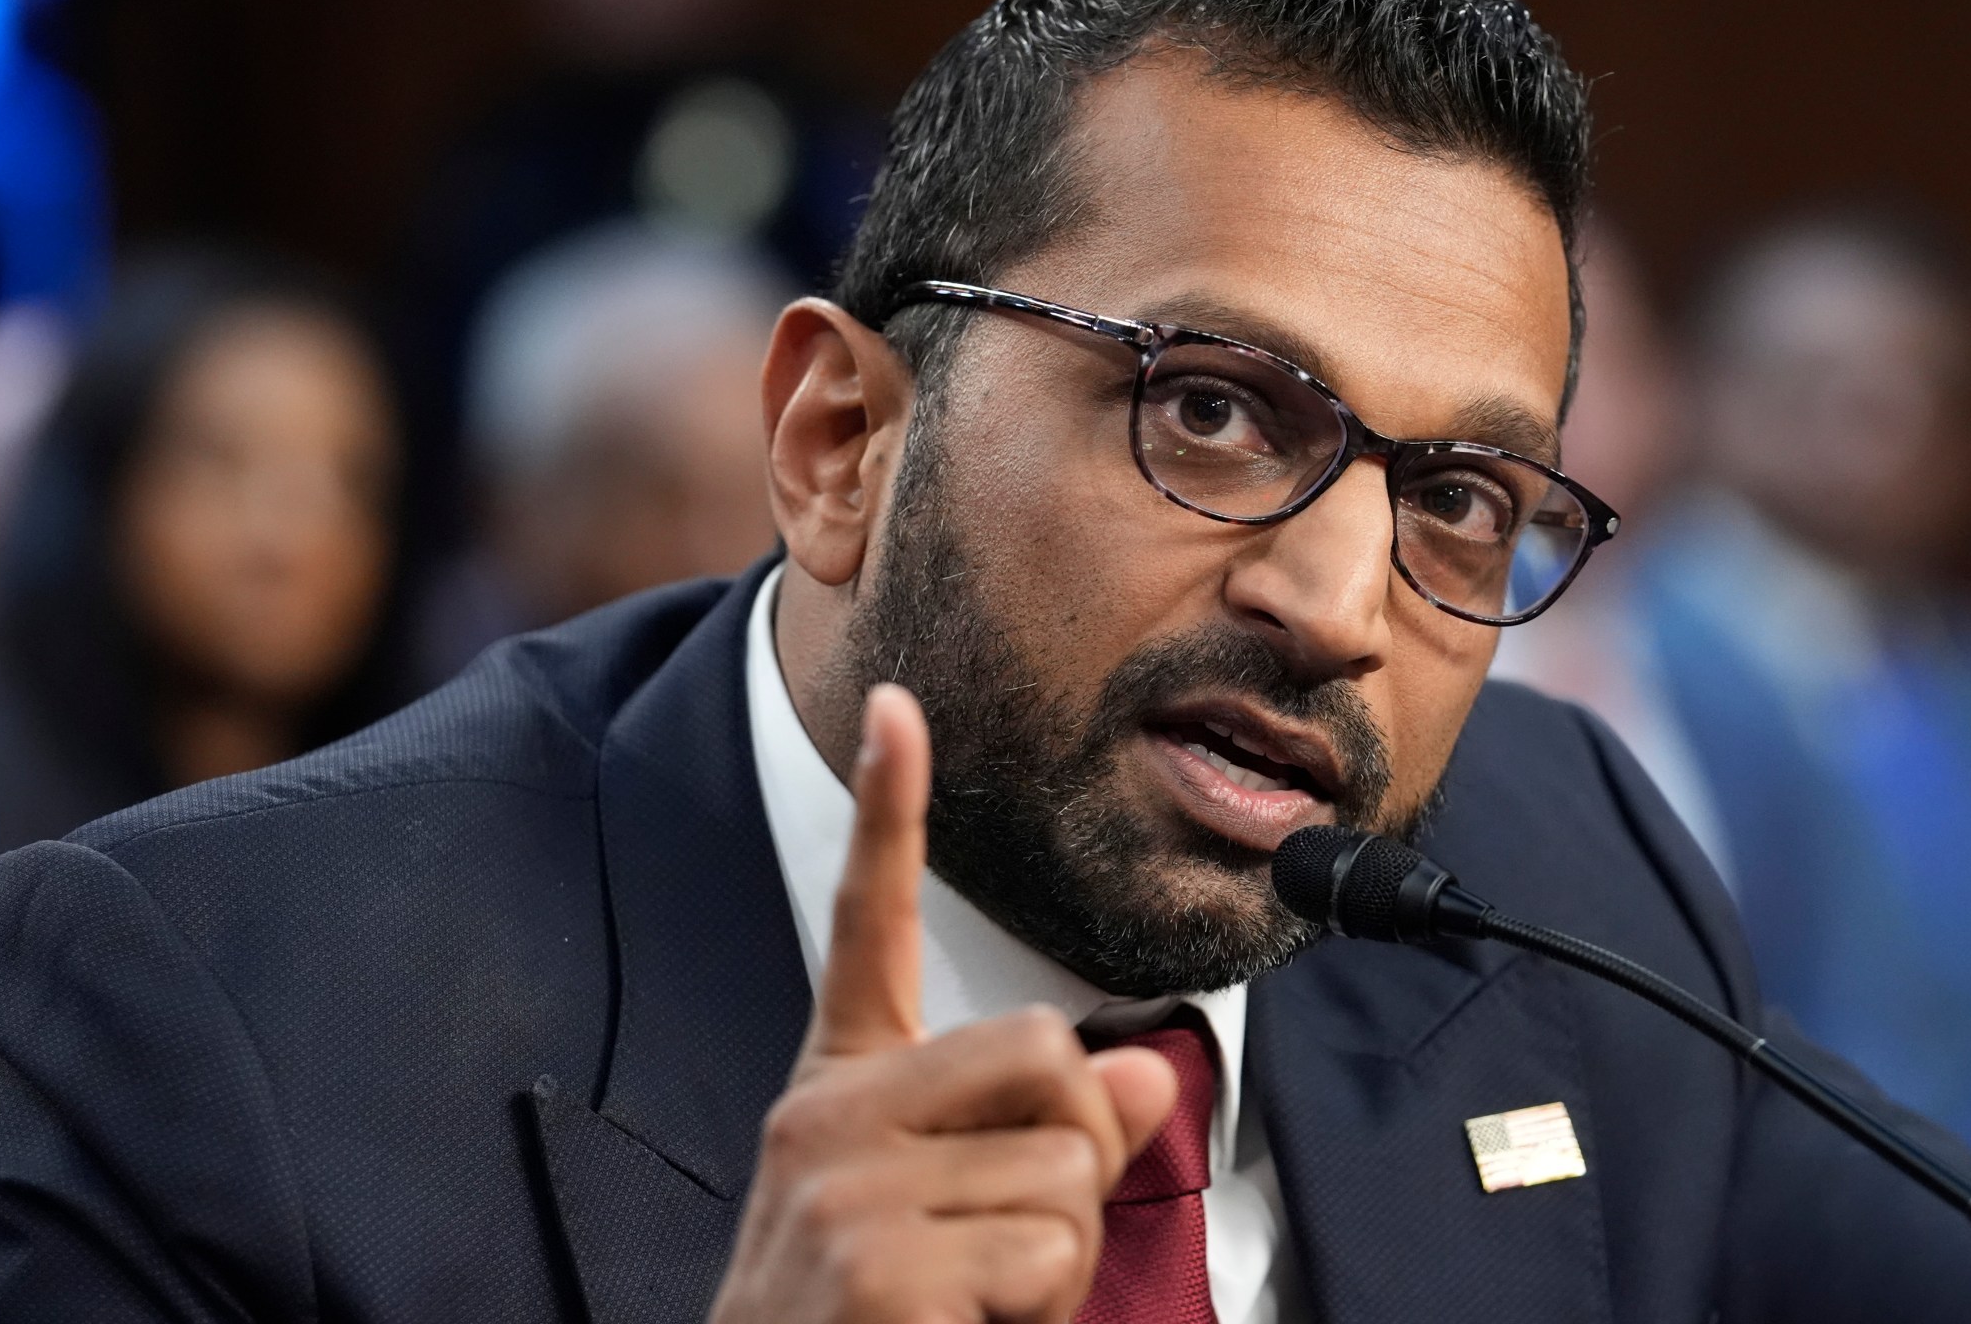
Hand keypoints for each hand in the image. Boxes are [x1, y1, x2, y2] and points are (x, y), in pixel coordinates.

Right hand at [709, 684, 1179, 1323]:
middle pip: (1046, 1045)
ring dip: (1059, 1254)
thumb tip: (1143, 1072)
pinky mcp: (871, 1263)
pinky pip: (1047, 1247)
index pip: (868, 928)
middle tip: (1011, 1239)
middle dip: (1078, 1147)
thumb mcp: (957, 1218)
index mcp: (843, 1089)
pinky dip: (1039, 1309)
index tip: (895, 708)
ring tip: (971, 1303)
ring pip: (1068, 1164)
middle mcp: (827, 1115)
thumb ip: (1044, 1136)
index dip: (888, 813)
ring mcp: (840, 1187)